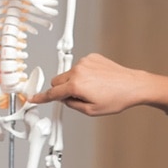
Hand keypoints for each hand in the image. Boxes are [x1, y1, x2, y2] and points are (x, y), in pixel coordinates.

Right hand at [29, 53, 149, 115]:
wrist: (133, 85)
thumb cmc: (117, 98)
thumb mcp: (91, 110)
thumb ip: (72, 105)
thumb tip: (64, 100)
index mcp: (76, 85)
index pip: (53, 93)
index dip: (42, 98)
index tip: (35, 98)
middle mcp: (78, 71)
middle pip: (57, 81)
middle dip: (62, 90)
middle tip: (75, 97)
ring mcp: (85, 62)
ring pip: (68, 74)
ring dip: (73, 81)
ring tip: (92, 88)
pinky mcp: (92, 57)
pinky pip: (79, 67)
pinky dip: (82, 74)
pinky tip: (96, 80)